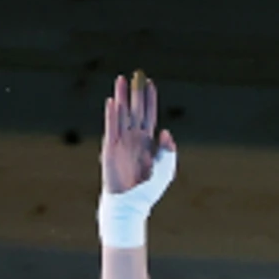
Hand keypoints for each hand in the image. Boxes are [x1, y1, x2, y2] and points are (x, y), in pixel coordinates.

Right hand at [102, 71, 170, 192]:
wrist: (130, 204)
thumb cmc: (148, 190)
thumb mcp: (165, 171)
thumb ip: (168, 152)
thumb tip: (166, 131)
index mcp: (148, 142)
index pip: (149, 114)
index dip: (149, 99)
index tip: (151, 83)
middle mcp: (134, 138)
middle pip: (135, 109)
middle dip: (135, 92)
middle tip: (136, 74)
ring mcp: (122, 142)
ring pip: (121, 114)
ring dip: (121, 97)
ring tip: (121, 80)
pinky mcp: (110, 149)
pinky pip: (111, 127)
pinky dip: (112, 115)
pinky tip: (113, 102)